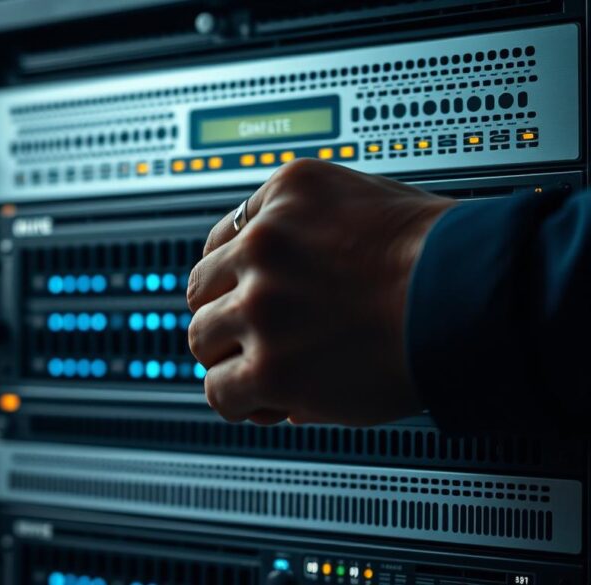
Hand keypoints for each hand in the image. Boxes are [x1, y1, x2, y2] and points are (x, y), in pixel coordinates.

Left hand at [186, 159, 454, 425]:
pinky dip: (239, 401)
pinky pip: (219, 391)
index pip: (222, 242)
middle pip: (202, 290)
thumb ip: (311, 232)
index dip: (232, 279)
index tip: (243, 299)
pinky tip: (268, 403)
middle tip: (256, 340)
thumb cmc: (444, 254)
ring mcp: (261, 303)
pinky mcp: (269, 364)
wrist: (475, 293)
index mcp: (284, 193)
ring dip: (229, 360)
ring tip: (266, 373)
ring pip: (202, 340)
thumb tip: (267, 286)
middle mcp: (262, 243)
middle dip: (226, 317)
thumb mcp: (368, 201)